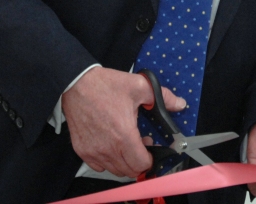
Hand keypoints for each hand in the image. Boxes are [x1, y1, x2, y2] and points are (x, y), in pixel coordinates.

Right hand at [62, 66, 185, 177]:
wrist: (76, 84)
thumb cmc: (105, 85)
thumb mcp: (139, 86)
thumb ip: (163, 97)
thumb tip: (179, 104)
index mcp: (124, 135)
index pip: (141, 164)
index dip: (151, 159)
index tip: (151, 147)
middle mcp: (107, 148)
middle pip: (129, 171)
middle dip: (139, 161)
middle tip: (141, 143)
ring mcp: (93, 151)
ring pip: (114, 170)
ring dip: (124, 161)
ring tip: (126, 143)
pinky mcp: (82, 150)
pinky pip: (98, 166)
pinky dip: (107, 161)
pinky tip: (111, 144)